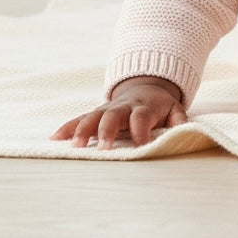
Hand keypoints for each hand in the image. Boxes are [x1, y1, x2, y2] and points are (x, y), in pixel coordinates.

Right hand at [51, 77, 187, 149]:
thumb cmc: (160, 107)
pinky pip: (79, 119)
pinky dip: (67, 128)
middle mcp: (123, 107)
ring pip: (92, 117)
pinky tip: (54, 139)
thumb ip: (179, 121)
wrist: (146, 87)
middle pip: (113, 116)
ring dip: (83, 131)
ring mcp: (107, 109)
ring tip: (75, 147)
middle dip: (107, 131)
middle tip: (104, 149)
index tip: (141, 147)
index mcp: (144, 107)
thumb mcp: (175, 110)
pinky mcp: (95, 114)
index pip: (141, 118)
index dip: (141, 132)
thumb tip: (182, 132)